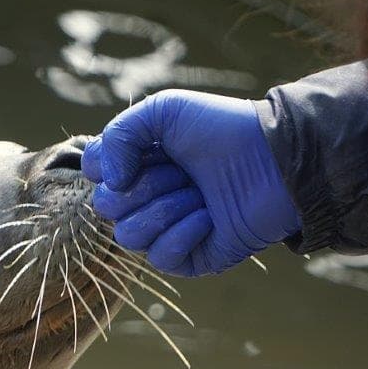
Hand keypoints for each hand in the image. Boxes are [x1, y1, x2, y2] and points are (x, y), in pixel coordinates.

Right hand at [82, 90, 300, 276]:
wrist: (273, 160)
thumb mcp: (163, 111)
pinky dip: (184, 233)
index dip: (109, 164)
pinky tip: (209, 218)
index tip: (144, 151)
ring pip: (129, 235)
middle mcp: (146, 198)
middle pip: (108, 206)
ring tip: (200, 194)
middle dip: (147, 185)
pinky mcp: (188, 258)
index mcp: (137, 164)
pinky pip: (160, 257)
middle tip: (184, 170)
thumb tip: (107, 181)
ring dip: (166, 209)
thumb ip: (118, 134)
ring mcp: (166, 230)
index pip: (94, 173)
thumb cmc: (223, 130)